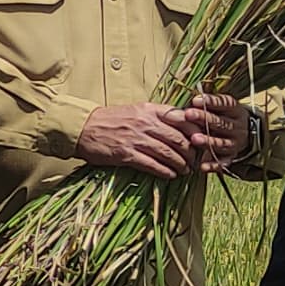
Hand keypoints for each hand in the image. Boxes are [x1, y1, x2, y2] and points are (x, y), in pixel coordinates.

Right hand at [73, 100, 205, 179]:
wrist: (82, 127)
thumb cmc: (109, 120)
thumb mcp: (135, 110)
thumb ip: (156, 115)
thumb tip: (179, 122)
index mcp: (148, 110)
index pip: (180, 118)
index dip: (194, 130)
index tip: (201, 140)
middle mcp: (144, 122)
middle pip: (177, 138)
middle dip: (190, 151)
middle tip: (196, 160)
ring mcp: (135, 139)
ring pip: (167, 152)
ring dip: (180, 164)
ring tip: (186, 170)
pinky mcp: (126, 154)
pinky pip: (151, 164)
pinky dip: (164, 171)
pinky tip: (170, 175)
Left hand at [182, 92, 256, 171]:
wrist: (246, 134)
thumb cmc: (225, 116)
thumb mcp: (223, 107)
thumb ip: (209, 103)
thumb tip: (193, 99)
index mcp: (236, 111)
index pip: (225, 104)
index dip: (211, 102)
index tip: (195, 100)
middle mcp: (238, 127)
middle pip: (221, 123)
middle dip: (204, 119)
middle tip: (188, 114)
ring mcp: (235, 143)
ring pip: (222, 143)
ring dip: (208, 141)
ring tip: (194, 139)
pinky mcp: (231, 158)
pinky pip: (223, 163)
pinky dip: (213, 165)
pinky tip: (202, 166)